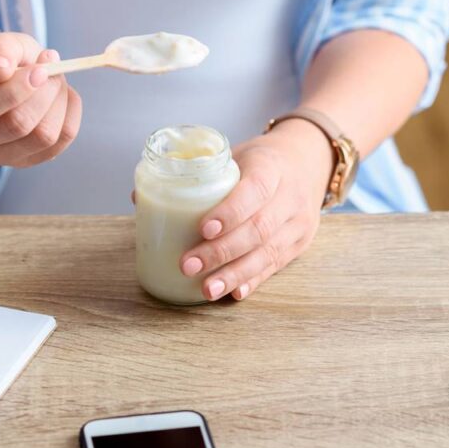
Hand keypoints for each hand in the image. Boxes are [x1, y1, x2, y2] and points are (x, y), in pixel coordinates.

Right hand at [0, 32, 82, 166]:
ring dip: (58, 101)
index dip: (14, 91)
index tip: (40, 69)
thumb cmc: (0, 59)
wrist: (6, 76)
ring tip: (54, 79)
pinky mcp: (26, 160)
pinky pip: (61, 141)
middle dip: (43, 93)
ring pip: (43, 137)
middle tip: (51, 68)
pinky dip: (69, 113)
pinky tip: (61, 95)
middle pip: (15, 126)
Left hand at [180, 120, 334, 300]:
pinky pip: (276, 266)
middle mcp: (291, 196)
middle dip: (222, 251)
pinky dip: (253, 281)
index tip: (202, 228)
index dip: (230, 211)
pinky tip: (234, 293)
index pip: (255, 189)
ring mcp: (298, 223)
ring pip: (268, 253)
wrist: (309, 162)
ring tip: (206, 289)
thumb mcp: (235, 154)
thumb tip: (139, 198)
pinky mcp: (299, 243)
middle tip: (188, 265)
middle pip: (259, 228)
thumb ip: (195, 175)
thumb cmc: (261, 160)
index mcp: (272, 167)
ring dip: (234, 274)